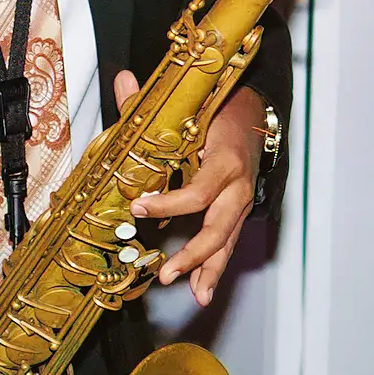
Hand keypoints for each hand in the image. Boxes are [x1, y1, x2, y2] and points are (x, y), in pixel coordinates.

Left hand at [114, 71, 262, 307]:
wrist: (252, 116)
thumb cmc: (215, 112)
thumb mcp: (187, 107)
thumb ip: (151, 101)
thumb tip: (121, 79)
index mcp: (225, 160)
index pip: (199, 191)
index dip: (168, 204)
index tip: (137, 207)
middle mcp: (239, 185)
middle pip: (219, 227)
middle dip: (194, 254)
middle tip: (167, 273)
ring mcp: (241, 202)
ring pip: (227, 242)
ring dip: (209, 270)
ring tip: (195, 295)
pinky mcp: (238, 212)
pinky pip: (227, 243)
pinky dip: (214, 267)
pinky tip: (201, 289)